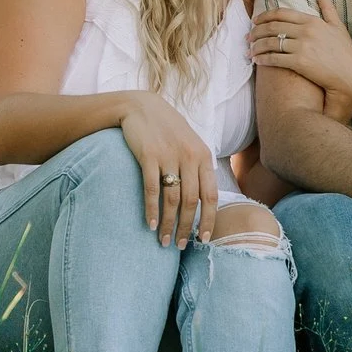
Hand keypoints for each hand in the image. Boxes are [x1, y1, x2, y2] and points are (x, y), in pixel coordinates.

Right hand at [118, 92, 219, 245]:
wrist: (140, 106)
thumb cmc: (167, 129)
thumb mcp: (190, 144)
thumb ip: (198, 167)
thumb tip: (205, 198)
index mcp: (203, 156)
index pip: (211, 195)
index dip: (209, 220)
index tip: (204, 239)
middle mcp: (189, 157)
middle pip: (191, 201)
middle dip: (187, 227)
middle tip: (180, 245)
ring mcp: (169, 156)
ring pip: (172, 199)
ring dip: (169, 223)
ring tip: (164, 240)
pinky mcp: (148, 155)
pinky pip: (152, 188)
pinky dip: (152, 209)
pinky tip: (151, 224)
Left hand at [252, 0, 351, 123]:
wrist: (351, 77)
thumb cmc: (345, 52)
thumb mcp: (338, 25)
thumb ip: (327, 5)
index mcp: (313, 20)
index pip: (282, 13)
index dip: (265, 16)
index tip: (255, 21)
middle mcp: (306, 31)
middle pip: (273, 27)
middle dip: (256, 31)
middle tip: (248, 36)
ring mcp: (302, 46)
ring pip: (271, 42)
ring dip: (256, 46)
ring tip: (249, 50)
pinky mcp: (299, 63)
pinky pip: (275, 58)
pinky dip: (263, 59)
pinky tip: (256, 60)